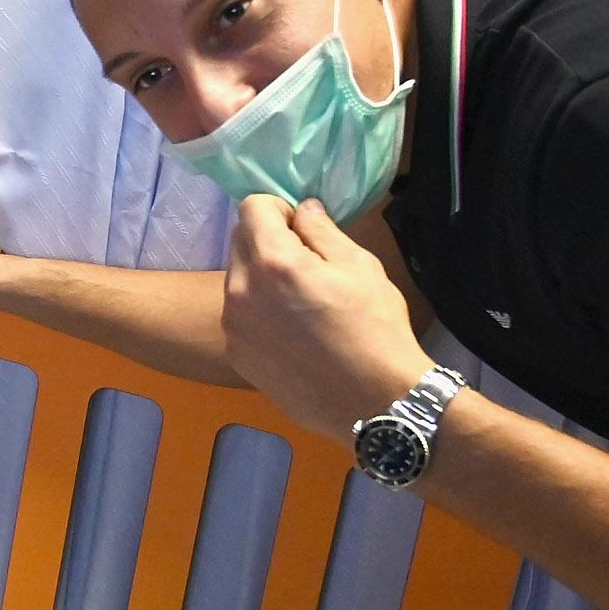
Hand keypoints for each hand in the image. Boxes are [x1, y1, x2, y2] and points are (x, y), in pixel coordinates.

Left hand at [219, 196, 431, 440]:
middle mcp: (241, 291)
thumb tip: (302, 209)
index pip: (251, 207)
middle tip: (306, 266)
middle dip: (268, 241)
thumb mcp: (360, 266)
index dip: (279, 210)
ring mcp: (233, 327)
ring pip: (237, 280)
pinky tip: (293, 334)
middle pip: (239, 241)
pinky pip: (240, 316)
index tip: (302, 230)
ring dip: (261, 278)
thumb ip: (322, 230)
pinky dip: (259, 312)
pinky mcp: (236, 355)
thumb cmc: (375, 329)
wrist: (374, 403)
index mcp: (273, 262)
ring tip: (300, 305)